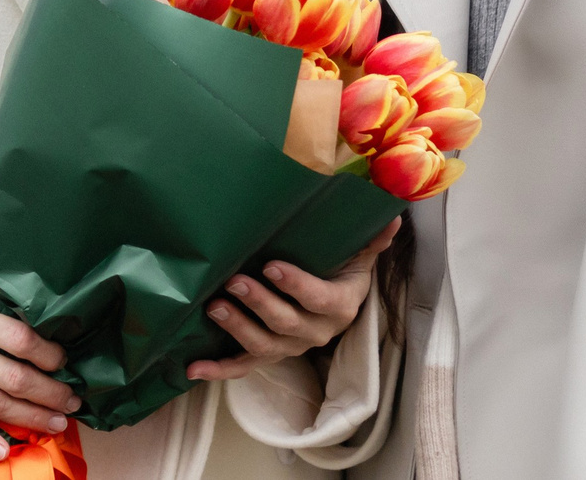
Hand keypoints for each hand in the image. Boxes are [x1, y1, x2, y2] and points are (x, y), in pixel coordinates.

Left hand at [185, 219, 399, 381]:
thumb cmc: (341, 269)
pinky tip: (193, 367)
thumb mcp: (358, 254)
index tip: (272, 266)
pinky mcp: (268, 354)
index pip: (320, 299)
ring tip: (214, 308)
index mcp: (340, 306)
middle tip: (235, 281)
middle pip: (287, 324)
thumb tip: (392, 216)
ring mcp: (290, 346)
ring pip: (264, 346)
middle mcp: (316, 332)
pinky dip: (219, 369)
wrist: (334, 302)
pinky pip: (243, 366)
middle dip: (259, 303)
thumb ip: (371, 238)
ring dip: (237, 328)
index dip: (297, 286)